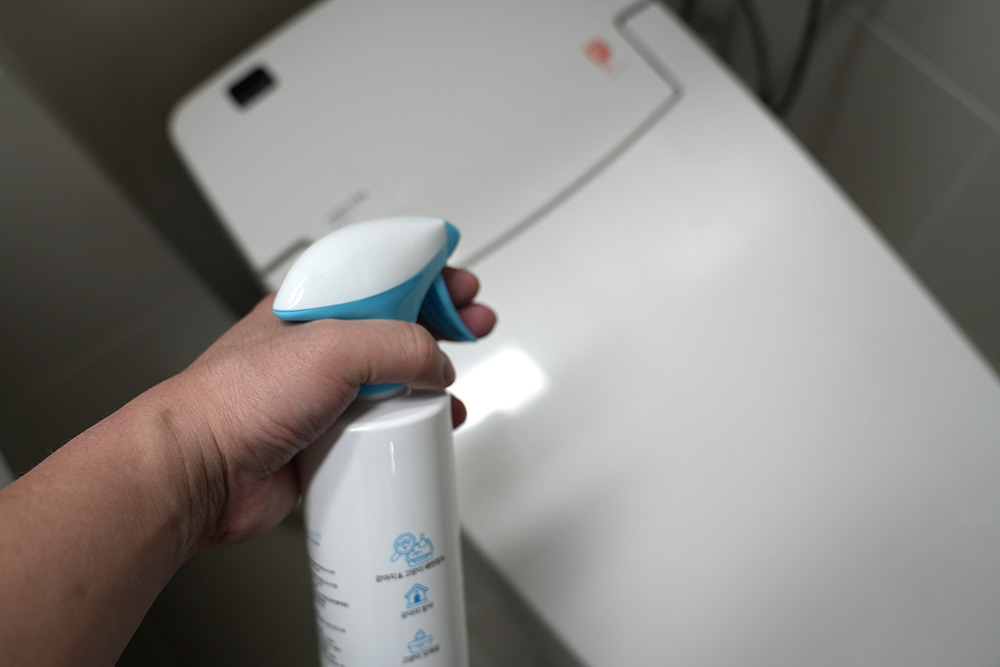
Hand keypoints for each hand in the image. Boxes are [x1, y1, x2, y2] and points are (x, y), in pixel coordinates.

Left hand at [143, 267, 495, 549]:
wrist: (199, 472)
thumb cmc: (234, 400)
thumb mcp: (332, 348)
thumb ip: (399, 344)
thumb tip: (438, 361)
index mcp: (315, 306)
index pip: (382, 275)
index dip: (427, 275)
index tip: (462, 283)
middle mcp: (321, 347)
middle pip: (397, 324)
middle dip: (442, 321)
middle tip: (475, 322)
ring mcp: (326, 393)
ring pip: (395, 378)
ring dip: (433, 377)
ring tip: (456, 381)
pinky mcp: (330, 438)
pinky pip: (383, 426)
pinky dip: (413, 424)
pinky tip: (429, 425)